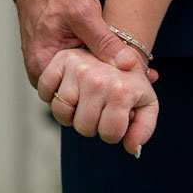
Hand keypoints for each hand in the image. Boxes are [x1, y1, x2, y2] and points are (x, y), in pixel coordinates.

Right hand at [14, 0, 134, 87]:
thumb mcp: (84, 13)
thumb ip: (104, 40)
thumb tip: (128, 63)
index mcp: (44, 65)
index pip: (74, 97)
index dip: (104, 95)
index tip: (130, 88)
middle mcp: (41, 72)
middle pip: (76, 94)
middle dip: (107, 90)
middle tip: (139, 81)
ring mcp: (47, 68)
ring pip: (78, 85)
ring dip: (103, 80)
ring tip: (132, 73)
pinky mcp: (55, 62)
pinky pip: (76, 74)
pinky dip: (96, 70)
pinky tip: (117, 64)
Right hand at [36, 45, 158, 155]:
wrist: (123, 42)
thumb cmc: (133, 78)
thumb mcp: (147, 100)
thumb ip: (144, 127)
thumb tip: (133, 150)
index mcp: (121, 92)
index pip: (109, 134)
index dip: (112, 134)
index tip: (115, 120)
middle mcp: (97, 81)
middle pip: (83, 127)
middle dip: (91, 125)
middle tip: (99, 109)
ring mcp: (76, 69)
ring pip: (61, 112)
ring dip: (69, 113)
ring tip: (83, 101)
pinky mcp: (60, 59)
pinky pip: (44, 90)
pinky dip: (50, 94)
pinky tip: (65, 90)